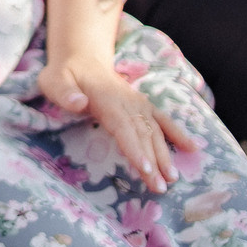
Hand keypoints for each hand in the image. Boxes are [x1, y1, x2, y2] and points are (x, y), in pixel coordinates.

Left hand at [36, 50, 197, 194]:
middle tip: (161, 187)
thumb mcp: (53, 80)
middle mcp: (127, 102)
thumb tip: (79, 103)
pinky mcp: (143, 106)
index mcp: (107, 99)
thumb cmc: (64, 75)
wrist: (82, 59)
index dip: (136, 148)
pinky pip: (163, 120)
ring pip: (154, 131)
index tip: (146, 169)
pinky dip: (178, 133)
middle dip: (154, 161)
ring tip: (172, 179)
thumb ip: (64, 92)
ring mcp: (137, 104)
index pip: (124, 127)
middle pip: (142, 134)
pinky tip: (193, 148)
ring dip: (165, 155)